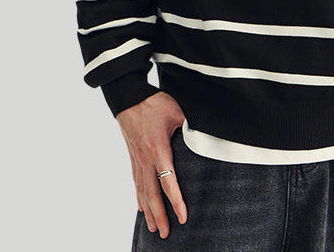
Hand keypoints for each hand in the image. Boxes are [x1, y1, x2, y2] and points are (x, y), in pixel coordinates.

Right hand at [116, 91, 187, 238]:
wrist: (128, 98)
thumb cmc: (153, 103)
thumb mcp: (176, 111)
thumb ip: (190, 125)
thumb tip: (204, 133)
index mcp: (158, 149)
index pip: (168, 182)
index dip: (176, 201)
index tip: (183, 217)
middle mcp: (146, 159)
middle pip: (152, 194)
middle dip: (159, 216)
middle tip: (165, 234)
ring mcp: (138, 159)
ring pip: (142, 191)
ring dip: (148, 212)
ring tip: (153, 228)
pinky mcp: (134, 157)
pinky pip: (136, 182)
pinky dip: (139, 198)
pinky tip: (141, 207)